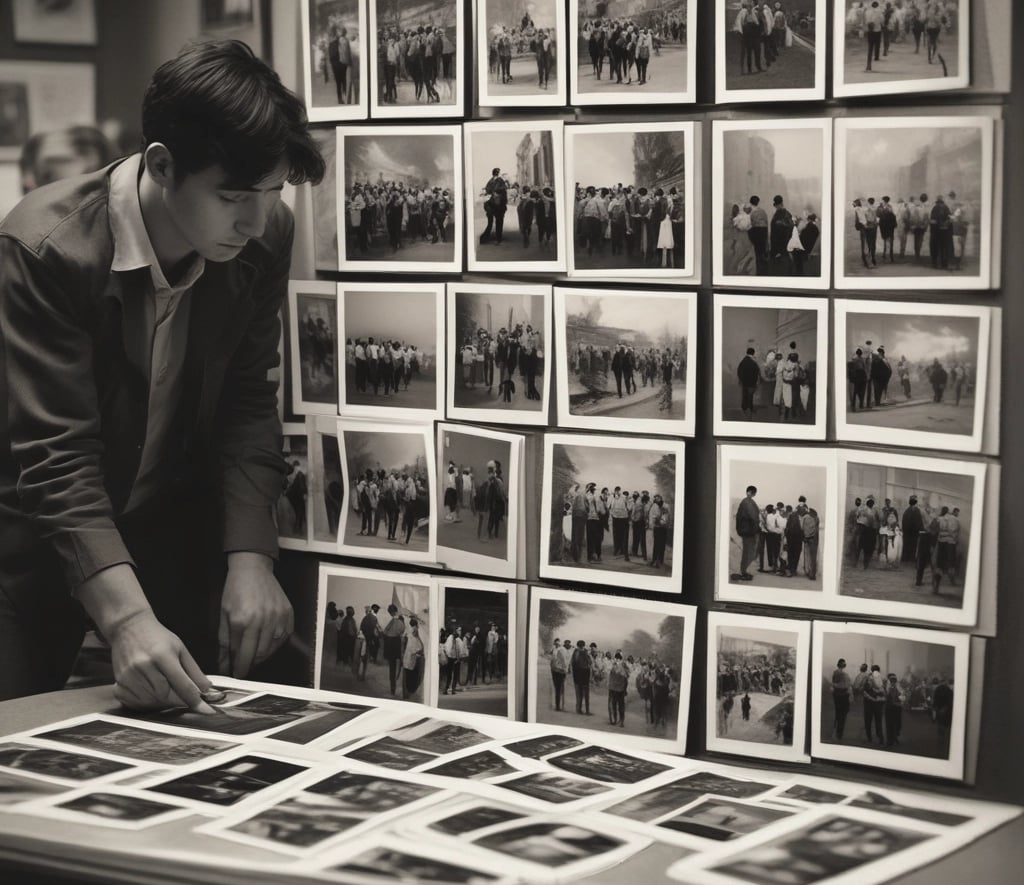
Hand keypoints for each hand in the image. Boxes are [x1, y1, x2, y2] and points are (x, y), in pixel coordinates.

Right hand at [108, 610, 216, 712]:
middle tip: (182, 693)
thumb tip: (206, 690)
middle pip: (167, 696)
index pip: (182, 685)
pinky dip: (147, 702)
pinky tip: (150, 690)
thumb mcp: (180, 649)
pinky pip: (136, 703)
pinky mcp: (119, 682)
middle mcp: (144, 666)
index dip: (196, 701)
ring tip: (164, 686)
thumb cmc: (157, 637)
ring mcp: (129, 675)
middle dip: (178, 699)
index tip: (206, 711)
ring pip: (152, 701)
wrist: (129, 627)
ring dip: (163, 700)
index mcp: (163, 655)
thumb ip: (194, 671)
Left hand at [219, 553, 292, 677]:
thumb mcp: (224, 615)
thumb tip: (224, 663)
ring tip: (254, 654)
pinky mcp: (288, 614)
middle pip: (258, 655)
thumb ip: (224, 642)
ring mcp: (277, 617)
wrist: (252, 569)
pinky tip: (266, 642)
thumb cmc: (236, 589)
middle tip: (245, 667)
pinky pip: (283, 638)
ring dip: (262, 656)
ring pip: (272, 649)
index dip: (239, 668)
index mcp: (242, 621)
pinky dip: (275, 644)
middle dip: (251, 664)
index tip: (237, 674)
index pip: (242, 655)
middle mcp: (262, 620)